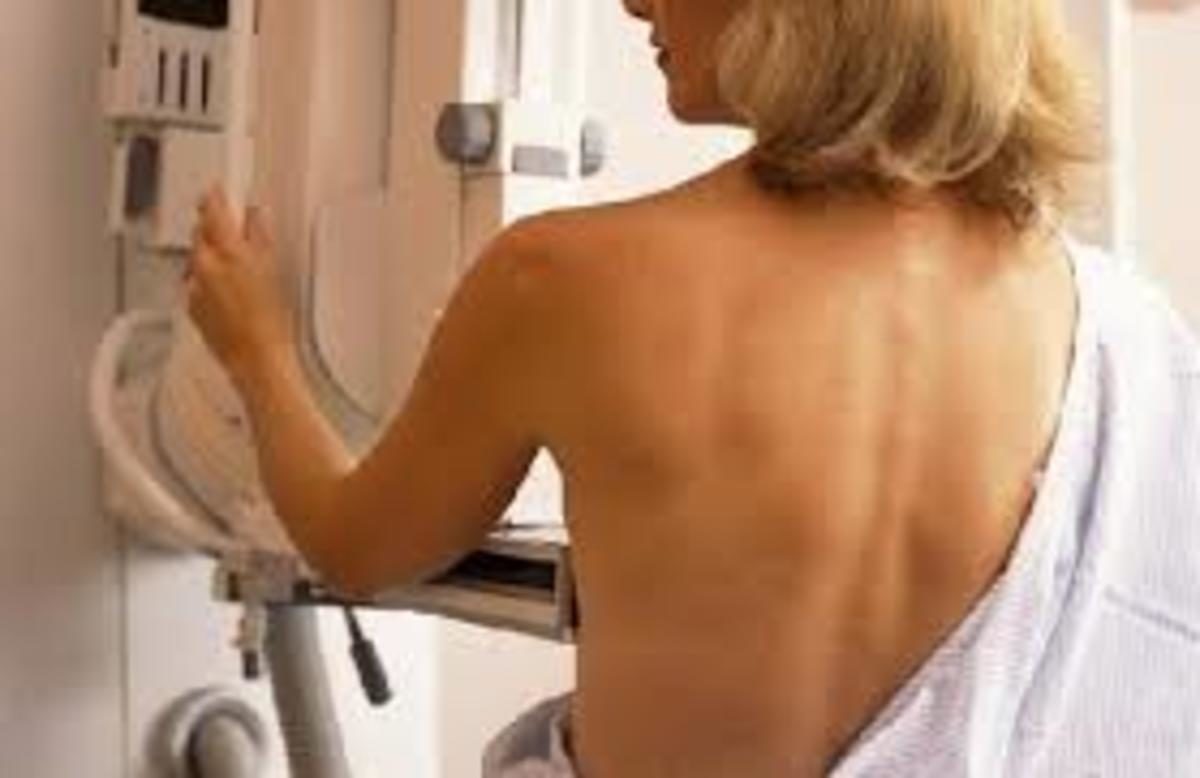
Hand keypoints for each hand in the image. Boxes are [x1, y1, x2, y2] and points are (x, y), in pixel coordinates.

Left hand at [188, 187, 296, 391]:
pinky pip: (195, 283)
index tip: (217, 189)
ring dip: (212, 256)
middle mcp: (203, 267)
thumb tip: (256, 218)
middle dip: (214, 228)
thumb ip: (259, 237)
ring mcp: (194, 288)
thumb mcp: (273, 269)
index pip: (212, 210)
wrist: (257, 360)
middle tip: (233, 229)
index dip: (214, 196)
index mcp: (225, 252)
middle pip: (201, 234)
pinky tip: (229, 292)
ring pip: (197, 258)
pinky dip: (208, 281)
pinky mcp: (192, 308)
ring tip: (237, 268)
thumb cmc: (270, 324)